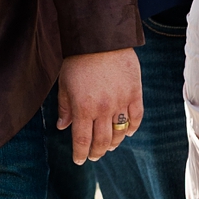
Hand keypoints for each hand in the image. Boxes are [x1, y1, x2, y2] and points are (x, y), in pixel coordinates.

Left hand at [57, 49, 142, 165]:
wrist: (101, 39)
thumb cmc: (78, 60)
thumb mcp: (64, 84)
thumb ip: (64, 107)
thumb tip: (62, 126)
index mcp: (83, 108)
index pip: (82, 139)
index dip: (80, 153)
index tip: (79, 160)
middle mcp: (103, 109)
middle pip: (102, 140)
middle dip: (96, 152)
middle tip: (94, 156)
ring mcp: (121, 102)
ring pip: (120, 133)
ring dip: (114, 143)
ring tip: (109, 147)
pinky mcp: (135, 93)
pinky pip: (136, 118)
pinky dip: (132, 128)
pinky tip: (127, 133)